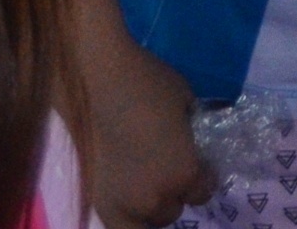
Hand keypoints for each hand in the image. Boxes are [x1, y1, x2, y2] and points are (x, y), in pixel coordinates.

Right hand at [83, 33, 215, 228]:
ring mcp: (120, 204)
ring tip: (146, 185)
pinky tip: (126, 193)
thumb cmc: (147, 84)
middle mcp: (154, 199)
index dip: (203, 176)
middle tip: (169, 170)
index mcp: (183, 175)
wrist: (94, 81)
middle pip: (171, 211)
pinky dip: (126, 214)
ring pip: (144, 222)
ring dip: (149, 209)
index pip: (203, 192)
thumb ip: (196, 128)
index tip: (199, 162)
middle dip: (174, 193)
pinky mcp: (93, 199)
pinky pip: (116, 222)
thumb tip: (201, 131)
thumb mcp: (187, 101)